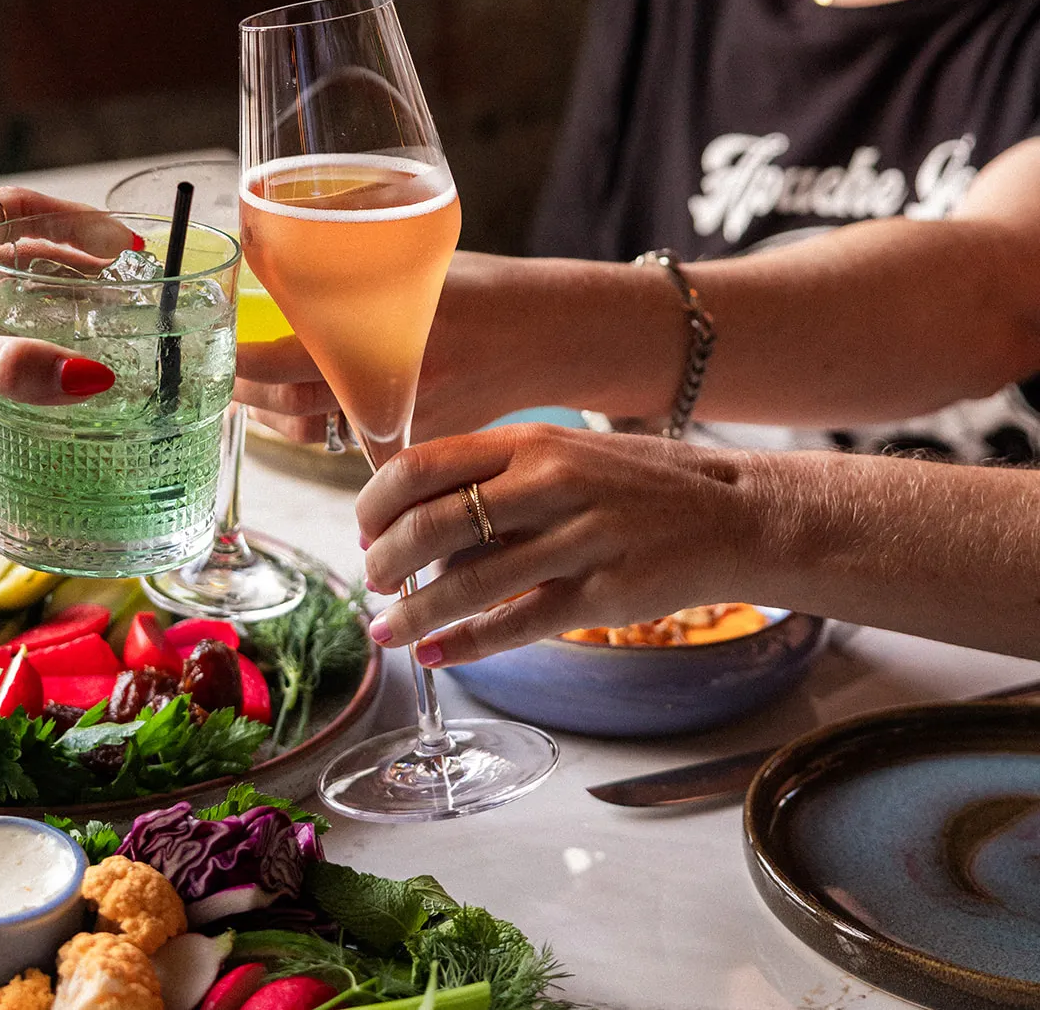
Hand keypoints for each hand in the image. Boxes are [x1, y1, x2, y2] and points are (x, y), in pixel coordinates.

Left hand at [0, 187, 125, 479]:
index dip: (76, 220)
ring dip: (46, 321)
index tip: (124, 243)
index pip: (21, 209)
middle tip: (122, 289)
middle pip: (17, 255)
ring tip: (98, 340)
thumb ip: (11, 368)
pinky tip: (40, 403)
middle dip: (71, 268)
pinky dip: (15, 376)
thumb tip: (92, 378)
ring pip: (1, 309)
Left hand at [234, 252, 580, 442]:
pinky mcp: (409, 445)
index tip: (214, 345)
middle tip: (219, 366)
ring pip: (308, 432)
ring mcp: (398, 423)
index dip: (240, 360)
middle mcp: (388, 385)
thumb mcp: (419, 266)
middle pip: (287, 405)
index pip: (286, 358)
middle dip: (244, 390)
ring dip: (272, 413)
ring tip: (252, 386)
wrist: (546, 337)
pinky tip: (304, 403)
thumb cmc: (479, 289)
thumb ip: (357, 273)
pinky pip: (343, 444)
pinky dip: (316, 426)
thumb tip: (279, 256)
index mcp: (386, 330)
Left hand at [356, 424, 755, 665]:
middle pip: (432, 525)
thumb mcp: (562, 453)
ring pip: (468, 584)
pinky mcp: (603, 595)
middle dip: (385, 563)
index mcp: (529, 443)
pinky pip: (516, 625)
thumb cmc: (634, 484)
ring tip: (387, 630)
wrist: (735, 512)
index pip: (420, 466)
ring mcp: (578, 541)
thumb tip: (415, 519)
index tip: (363, 530)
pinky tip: (438, 655)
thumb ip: (495, 478)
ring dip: (414, 614)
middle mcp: (549, 485)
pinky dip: (466, 645)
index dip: (375, 504)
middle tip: (373, 583)